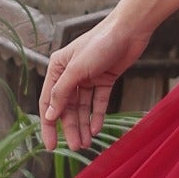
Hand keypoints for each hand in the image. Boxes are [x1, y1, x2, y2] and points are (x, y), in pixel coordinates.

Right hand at [38, 13, 154, 150]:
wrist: (129, 30)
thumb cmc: (100, 43)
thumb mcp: (77, 69)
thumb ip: (63, 92)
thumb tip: (50, 115)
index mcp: (57, 68)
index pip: (49, 101)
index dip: (49, 124)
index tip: (50, 145)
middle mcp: (70, 74)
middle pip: (67, 107)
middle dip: (70, 128)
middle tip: (75, 147)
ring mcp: (88, 77)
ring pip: (82, 107)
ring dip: (83, 125)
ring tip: (86, 143)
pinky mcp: (104, 79)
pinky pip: (98, 102)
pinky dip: (97, 115)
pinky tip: (97, 129)